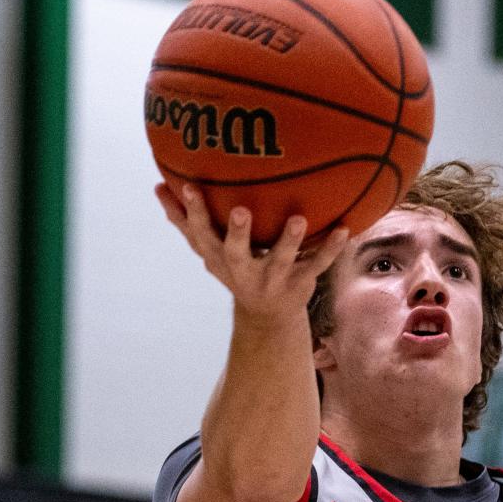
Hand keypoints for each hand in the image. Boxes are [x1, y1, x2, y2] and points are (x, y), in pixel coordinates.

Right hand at [155, 183, 348, 325]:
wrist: (268, 317)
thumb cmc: (236, 268)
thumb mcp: (209, 250)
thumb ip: (184, 221)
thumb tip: (158, 185)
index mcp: (220, 259)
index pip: (201, 235)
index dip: (194, 214)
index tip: (189, 186)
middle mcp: (244, 271)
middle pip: (237, 253)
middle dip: (238, 234)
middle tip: (241, 211)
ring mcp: (273, 279)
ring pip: (280, 259)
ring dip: (289, 241)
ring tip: (298, 219)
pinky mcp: (300, 283)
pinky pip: (317, 265)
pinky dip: (331, 249)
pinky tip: (344, 229)